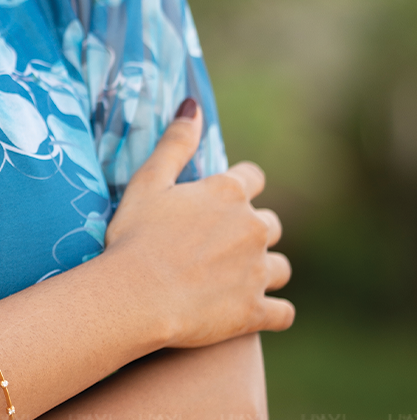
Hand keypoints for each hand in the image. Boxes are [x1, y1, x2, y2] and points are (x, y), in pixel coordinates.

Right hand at [104, 103, 293, 347]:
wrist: (135, 296)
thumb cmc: (134, 237)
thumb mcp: (147, 182)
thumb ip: (175, 143)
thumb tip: (194, 105)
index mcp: (228, 194)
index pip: (253, 178)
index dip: (239, 187)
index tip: (221, 202)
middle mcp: (252, 228)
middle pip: (270, 224)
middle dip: (252, 232)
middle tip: (221, 246)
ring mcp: (257, 272)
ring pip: (281, 267)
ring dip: (265, 271)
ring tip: (238, 280)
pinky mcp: (256, 311)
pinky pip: (284, 312)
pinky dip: (274, 312)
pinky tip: (258, 313)